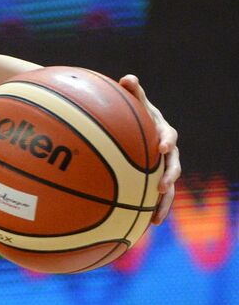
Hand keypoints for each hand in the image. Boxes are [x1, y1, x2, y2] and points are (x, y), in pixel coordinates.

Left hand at [118, 74, 179, 224]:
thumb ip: (132, 92)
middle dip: (169, 176)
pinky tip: (146, 226)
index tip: (162, 146)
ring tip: (155, 217)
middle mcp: (167, 153)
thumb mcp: (134, 103)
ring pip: (169, 187)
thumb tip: (129, 78)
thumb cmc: (135, 114)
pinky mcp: (154, 181)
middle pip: (174, 166)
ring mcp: (162, 168)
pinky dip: (153, 210)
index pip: (168, 136)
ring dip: (164, 202)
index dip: (167, 141)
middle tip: (161, 186)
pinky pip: (156, 198)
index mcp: (163, 132)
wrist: (139, 128)